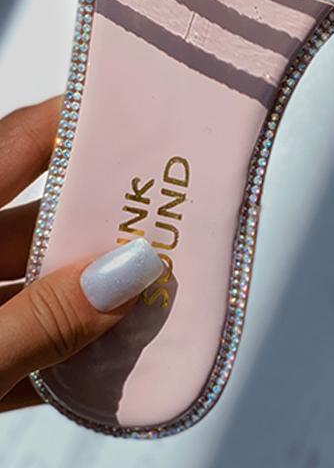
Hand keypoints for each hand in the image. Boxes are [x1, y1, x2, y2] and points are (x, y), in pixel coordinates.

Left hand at [0, 98, 162, 411]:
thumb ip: (43, 318)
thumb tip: (130, 271)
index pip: (17, 143)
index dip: (77, 120)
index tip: (142, 110)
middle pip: (35, 224)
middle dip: (104, 228)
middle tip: (171, 221)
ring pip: (30, 289)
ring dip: (87, 303)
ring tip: (153, 307)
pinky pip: (14, 345)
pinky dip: (55, 355)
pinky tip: (104, 370)